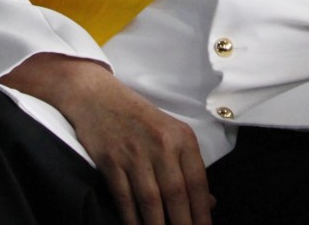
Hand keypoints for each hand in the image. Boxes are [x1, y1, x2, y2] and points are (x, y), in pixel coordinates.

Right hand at [0, 54, 214, 224]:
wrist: (98, 97)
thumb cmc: (138, 119)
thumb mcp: (169, 134)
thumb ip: (188, 167)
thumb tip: (209, 203)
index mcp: (181, 137)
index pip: (197, 181)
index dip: (202, 212)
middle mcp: (161, 144)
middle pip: (176, 194)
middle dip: (183, 224)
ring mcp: (135, 152)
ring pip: (151, 201)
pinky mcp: (111, 160)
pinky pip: (125, 198)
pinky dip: (132, 220)